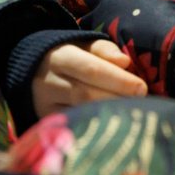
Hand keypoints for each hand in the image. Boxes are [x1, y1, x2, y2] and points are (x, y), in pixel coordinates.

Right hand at [32, 39, 147, 116]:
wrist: (32, 72)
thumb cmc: (69, 56)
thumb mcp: (83, 45)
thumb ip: (104, 50)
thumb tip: (124, 61)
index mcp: (60, 57)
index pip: (91, 69)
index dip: (118, 80)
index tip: (142, 88)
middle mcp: (48, 82)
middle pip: (86, 94)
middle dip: (117, 99)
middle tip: (142, 105)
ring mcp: (45, 105)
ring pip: (80, 112)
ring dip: (109, 115)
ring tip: (133, 116)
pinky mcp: (46, 123)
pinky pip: (74, 127)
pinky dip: (96, 127)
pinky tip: (114, 128)